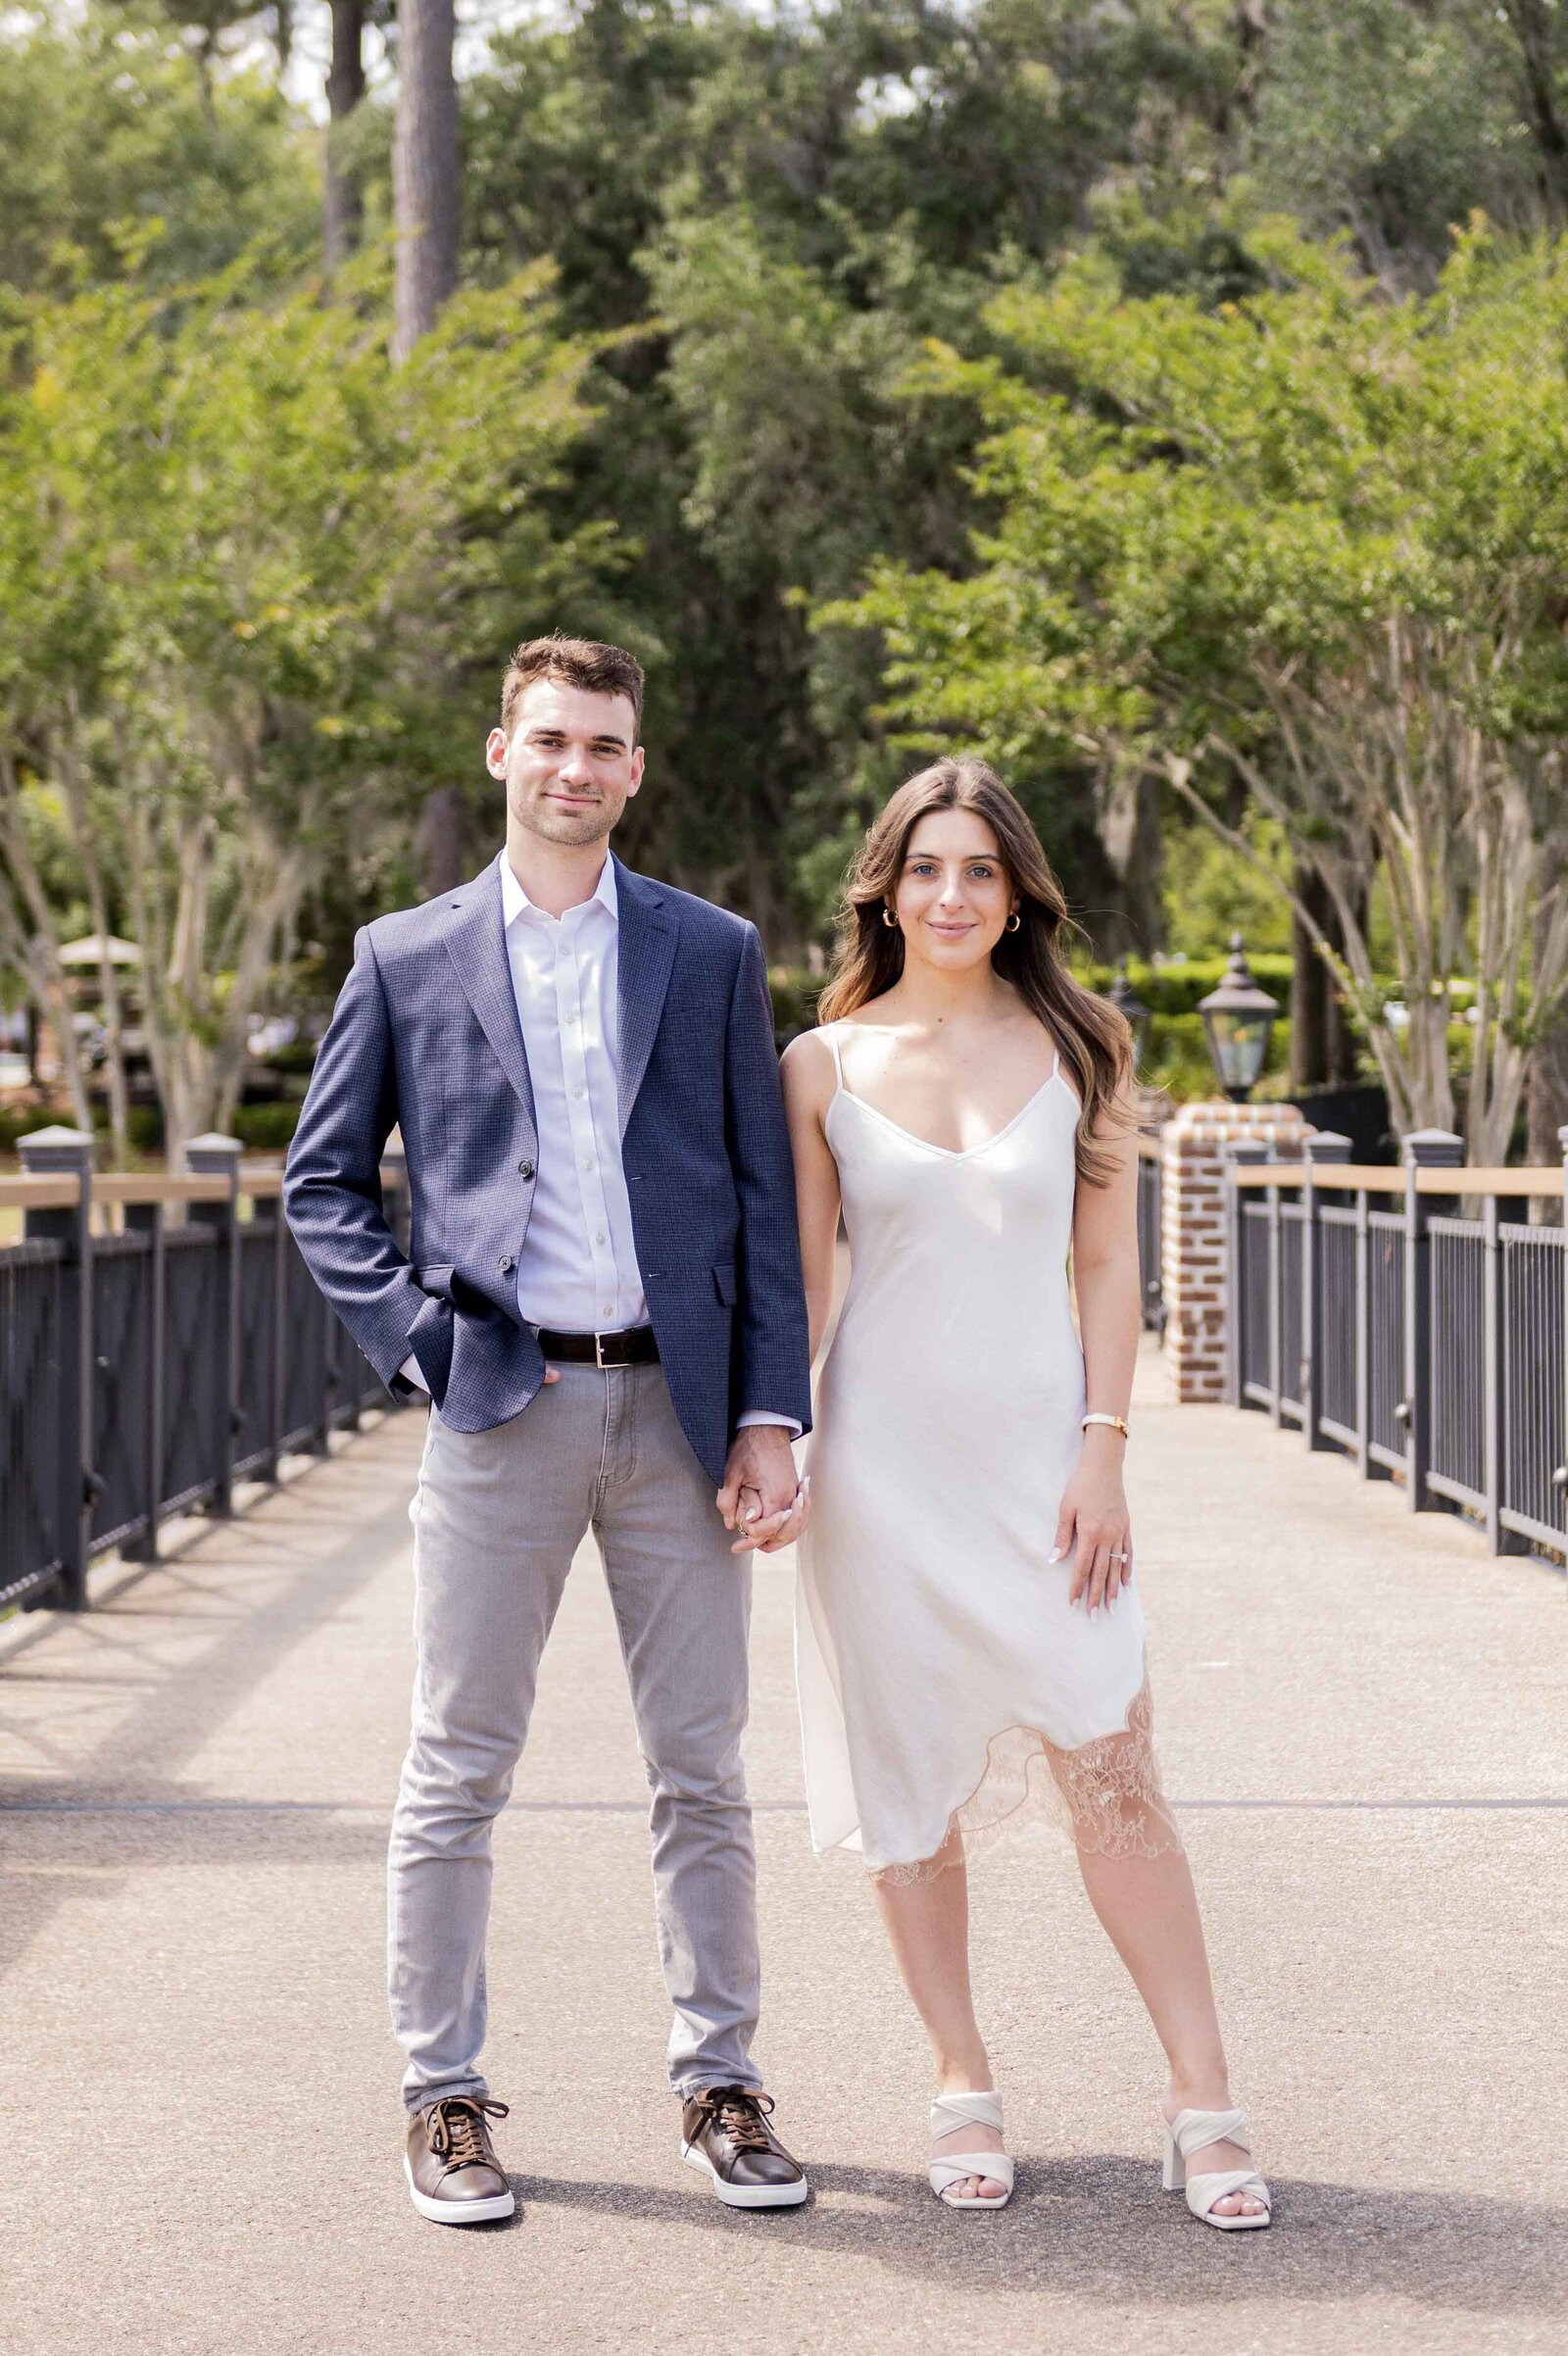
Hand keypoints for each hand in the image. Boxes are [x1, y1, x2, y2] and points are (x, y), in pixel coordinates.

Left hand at [717, 1426, 807, 1555]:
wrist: (766, 1428)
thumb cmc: (748, 1449)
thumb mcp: (730, 1474)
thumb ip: (727, 1502)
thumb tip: (731, 1526)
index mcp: (775, 1496)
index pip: (766, 1531)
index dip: (749, 1540)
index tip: (735, 1546)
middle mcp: (790, 1498)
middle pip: (784, 1535)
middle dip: (764, 1542)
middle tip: (742, 1546)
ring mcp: (795, 1494)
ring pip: (795, 1529)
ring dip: (779, 1538)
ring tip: (759, 1542)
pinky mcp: (795, 1489)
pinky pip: (800, 1517)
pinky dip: (791, 1527)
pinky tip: (778, 1527)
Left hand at [1049, 1441, 1131, 1613]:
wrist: (1104, 1467)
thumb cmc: (1080, 1486)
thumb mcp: (1065, 1508)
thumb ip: (1062, 1536)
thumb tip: (1055, 1560)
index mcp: (1091, 1532)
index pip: (1083, 1567)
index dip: (1078, 1586)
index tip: (1073, 1603)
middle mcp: (1108, 1536)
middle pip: (1102, 1572)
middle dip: (1097, 1596)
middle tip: (1094, 1616)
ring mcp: (1120, 1533)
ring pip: (1117, 1567)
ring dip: (1114, 1589)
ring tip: (1111, 1608)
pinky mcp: (1126, 1528)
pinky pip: (1128, 1554)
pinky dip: (1127, 1570)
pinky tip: (1126, 1584)